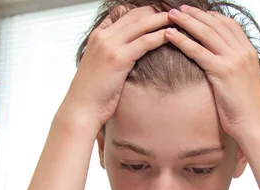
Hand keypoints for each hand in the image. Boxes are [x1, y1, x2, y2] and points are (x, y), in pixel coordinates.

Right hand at [57, 7, 169, 132]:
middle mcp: (102, 37)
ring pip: (140, 24)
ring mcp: (109, 46)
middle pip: (133, 14)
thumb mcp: (99, 67)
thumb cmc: (93, 93)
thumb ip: (112, 55)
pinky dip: (160, 36)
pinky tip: (171, 35)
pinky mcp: (118, 59)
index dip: (141, 11)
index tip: (157, 13)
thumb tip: (129, 55)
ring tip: (177, 20)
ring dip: (161, 20)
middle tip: (172, 14)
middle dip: (154, 12)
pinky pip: (144, 42)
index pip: (121, 12)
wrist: (82, 108)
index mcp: (97, 36)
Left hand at [166, 6, 259, 140]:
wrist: (255, 124)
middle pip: (216, 24)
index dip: (212, 17)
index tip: (198, 13)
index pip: (230, 25)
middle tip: (180, 9)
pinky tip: (169, 34)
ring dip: (186, 21)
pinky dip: (182, 40)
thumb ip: (255, 76)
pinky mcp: (222, 71)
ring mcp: (233, 60)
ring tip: (171, 15)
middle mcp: (242, 52)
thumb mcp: (258, 86)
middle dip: (196, 14)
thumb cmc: (252, 111)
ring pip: (205, 33)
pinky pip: (197, 50)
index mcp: (250, 53)